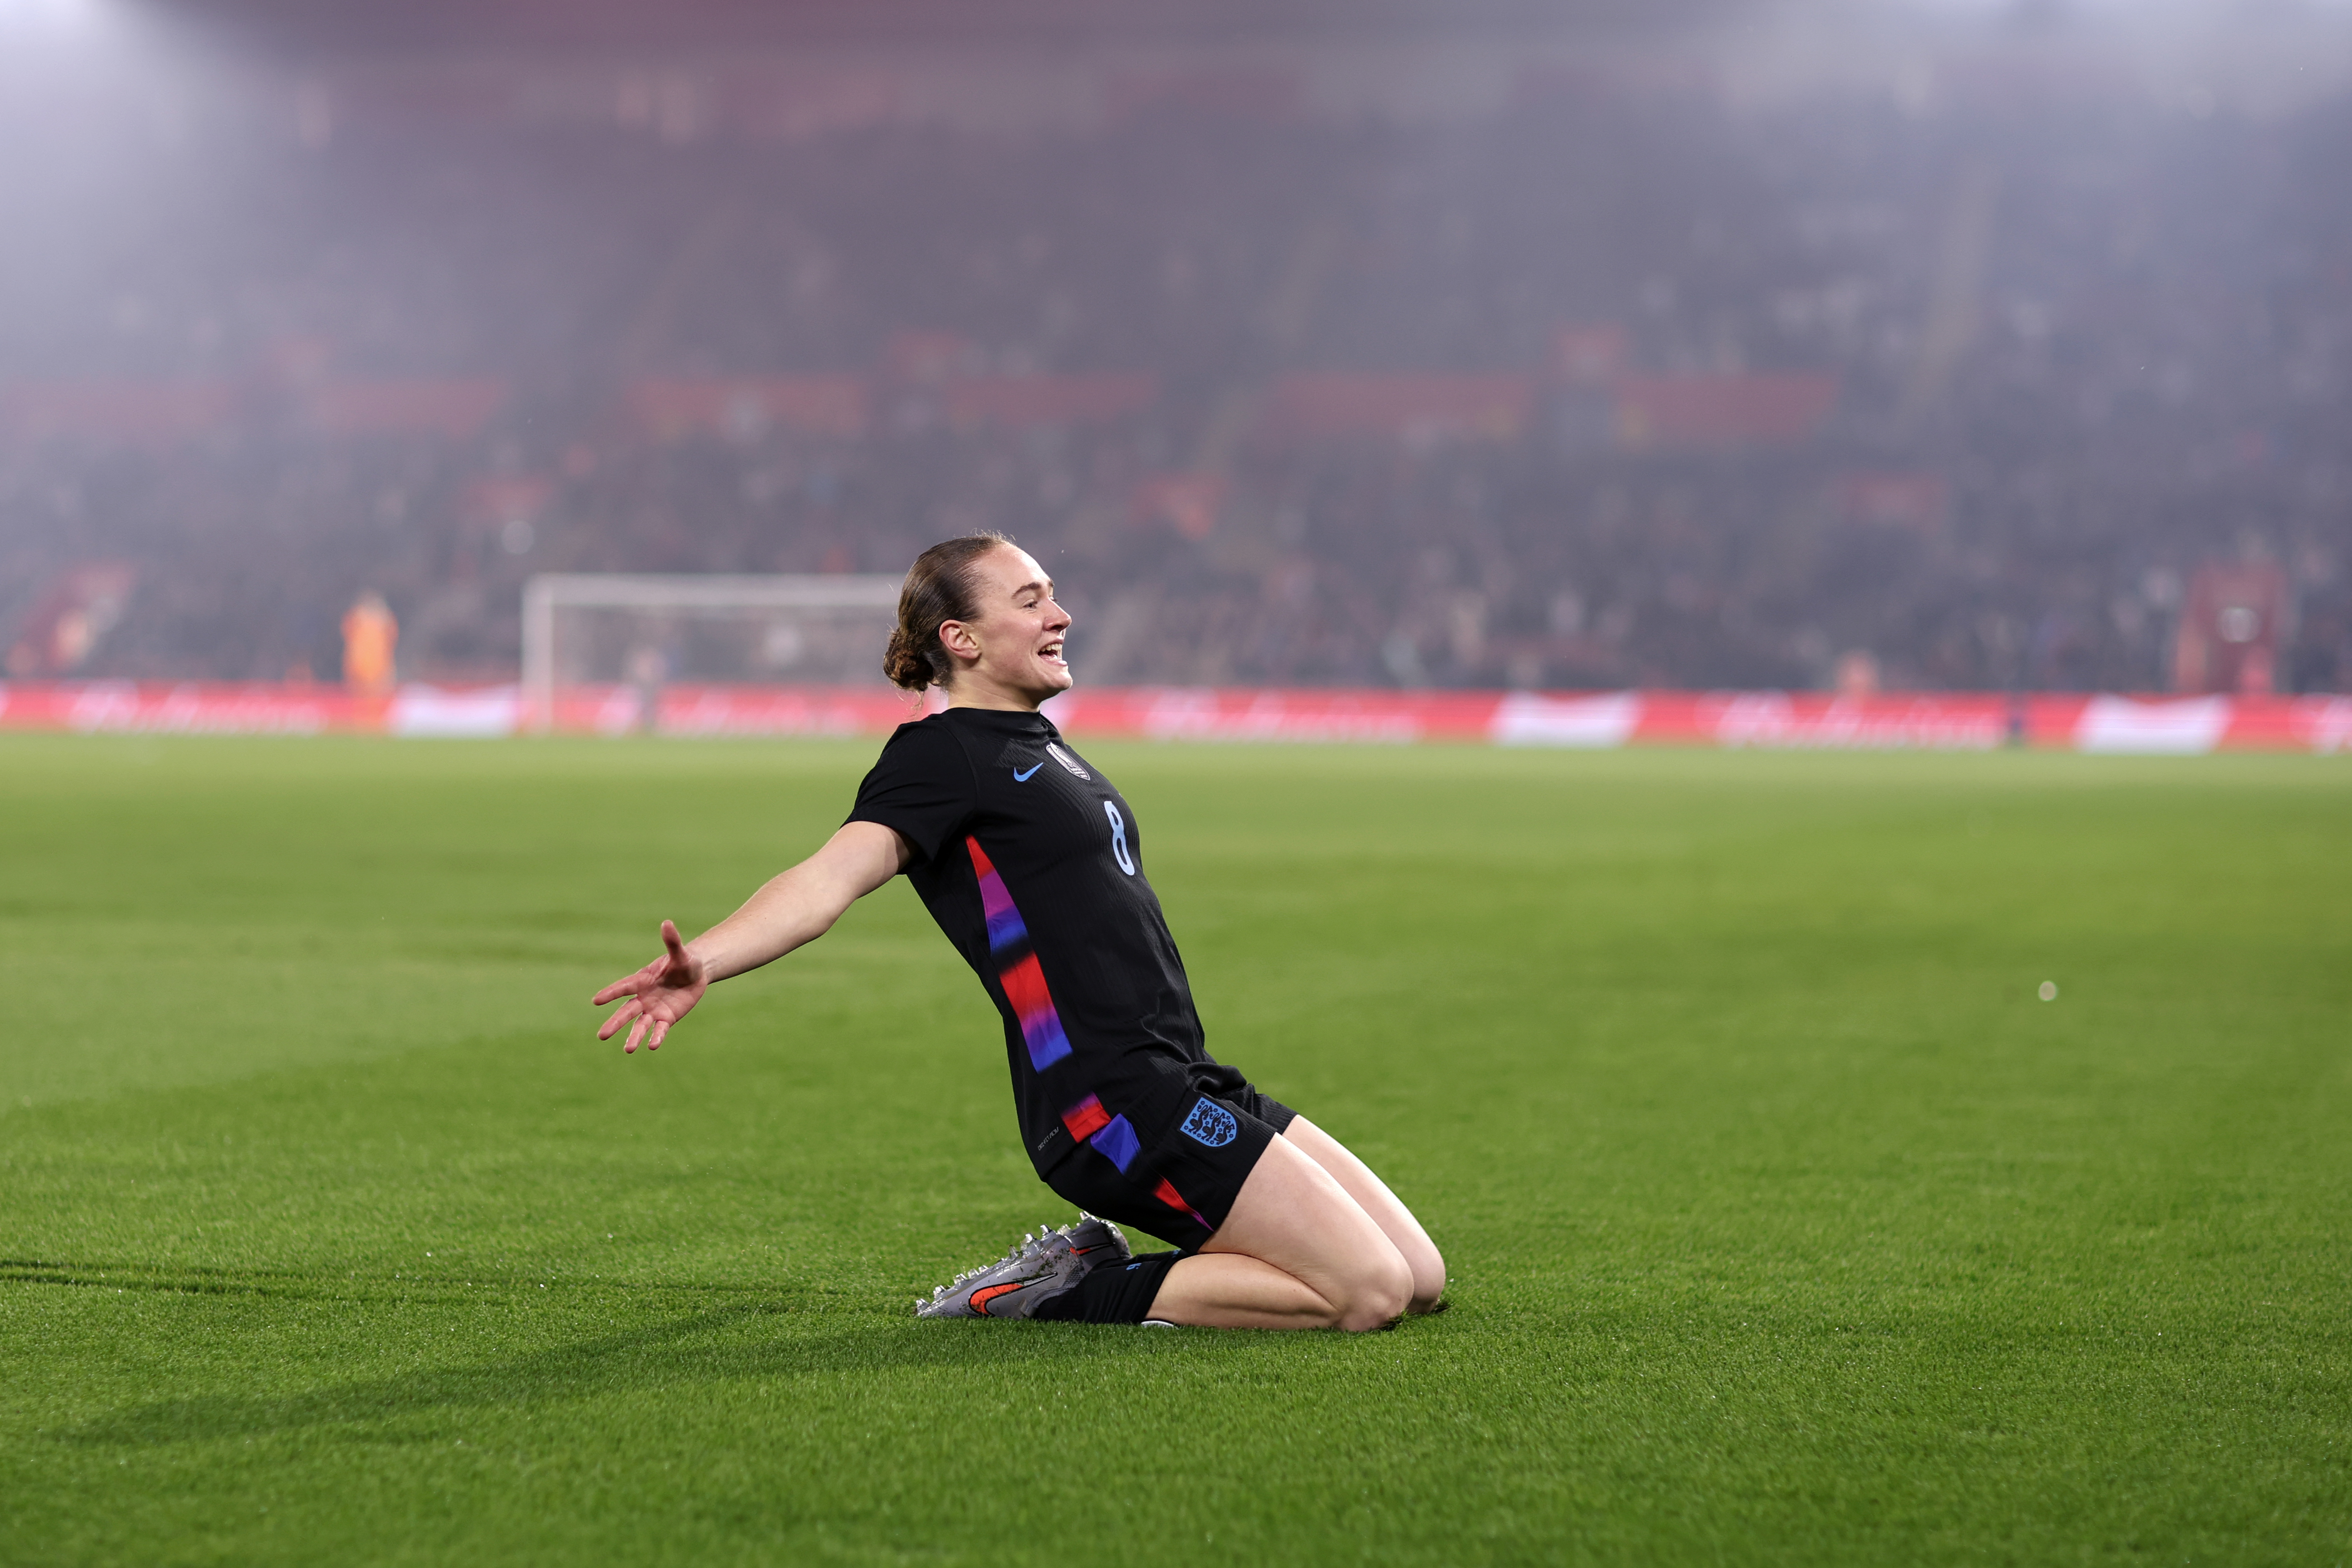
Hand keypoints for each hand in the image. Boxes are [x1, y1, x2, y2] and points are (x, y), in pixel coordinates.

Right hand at [592, 920, 707, 1053]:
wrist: (696, 975)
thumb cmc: (685, 962)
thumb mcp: (680, 953)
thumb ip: (672, 942)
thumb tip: (667, 922)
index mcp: (643, 980)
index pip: (624, 987)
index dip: (611, 993)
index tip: (596, 1000)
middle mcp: (644, 997)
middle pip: (627, 1011)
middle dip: (615, 1023)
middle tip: (601, 1036)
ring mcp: (654, 1009)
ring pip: (640, 1025)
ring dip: (634, 1037)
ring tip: (628, 1050)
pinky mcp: (666, 1018)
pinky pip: (660, 1029)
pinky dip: (656, 1037)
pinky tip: (653, 1047)